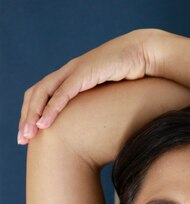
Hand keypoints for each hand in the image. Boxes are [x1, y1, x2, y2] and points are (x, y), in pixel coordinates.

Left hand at [17, 28, 160, 144]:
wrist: (144, 54)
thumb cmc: (132, 78)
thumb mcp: (109, 97)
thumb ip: (98, 108)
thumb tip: (99, 131)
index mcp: (71, 77)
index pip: (42, 95)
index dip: (33, 114)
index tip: (31, 135)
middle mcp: (68, 72)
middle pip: (36, 94)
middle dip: (27, 117)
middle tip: (23, 139)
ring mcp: (74, 70)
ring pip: (43, 93)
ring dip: (33, 115)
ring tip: (28, 134)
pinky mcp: (84, 72)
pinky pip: (62, 93)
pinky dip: (51, 109)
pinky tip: (43, 124)